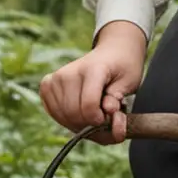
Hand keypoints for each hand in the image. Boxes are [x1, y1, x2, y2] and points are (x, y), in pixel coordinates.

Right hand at [39, 21, 146, 141]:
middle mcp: (70, 72)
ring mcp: (56, 78)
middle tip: (102, 117)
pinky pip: (53, 113)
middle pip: (73, 114)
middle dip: (89, 124)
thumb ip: (118, 98)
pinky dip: (67, 119)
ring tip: (93, 113)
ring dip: (79, 124)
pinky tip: (80, 112)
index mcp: (93, 69)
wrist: (111, 52)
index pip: (89, 105)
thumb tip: (108, 109)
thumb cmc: (122, 68)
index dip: (99, 120)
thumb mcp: (130, 81)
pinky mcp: (47, 85)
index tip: (108, 117)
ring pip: (62, 117)